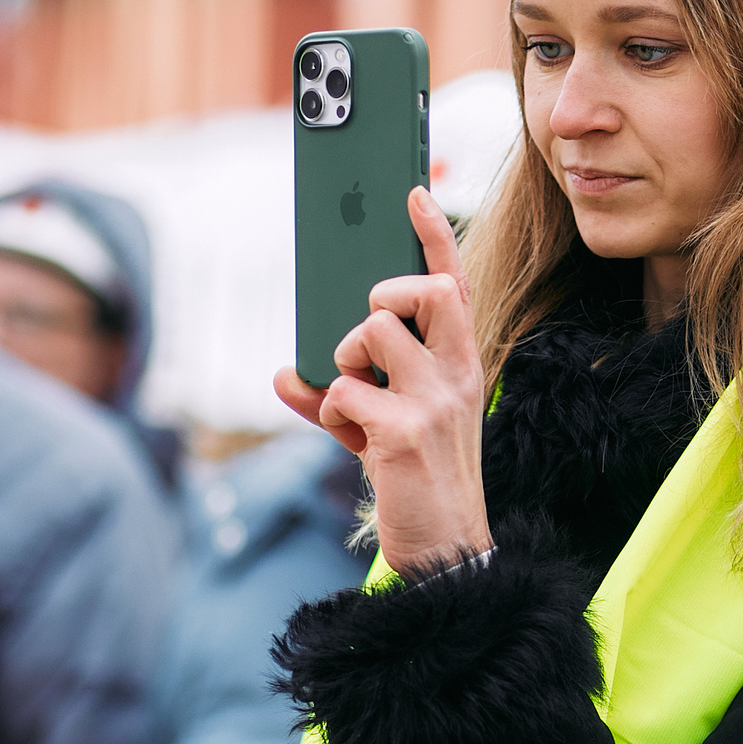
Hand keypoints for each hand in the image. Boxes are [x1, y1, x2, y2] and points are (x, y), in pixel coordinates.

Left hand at [275, 187, 492, 573]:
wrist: (446, 549)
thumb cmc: (417, 480)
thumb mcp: (384, 427)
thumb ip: (337, 395)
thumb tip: (283, 374)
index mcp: (459, 365)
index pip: (455, 286)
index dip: (435, 236)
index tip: (412, 193)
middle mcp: (456, 375)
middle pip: (426, 291)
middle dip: (384, 294)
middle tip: (365, 333)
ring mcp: (434, 401)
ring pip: (373, 332)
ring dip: (344, 357)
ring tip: (351, 395)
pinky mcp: (404, 431)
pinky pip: (341, 390)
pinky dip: (329, 410)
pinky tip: (346, 434)